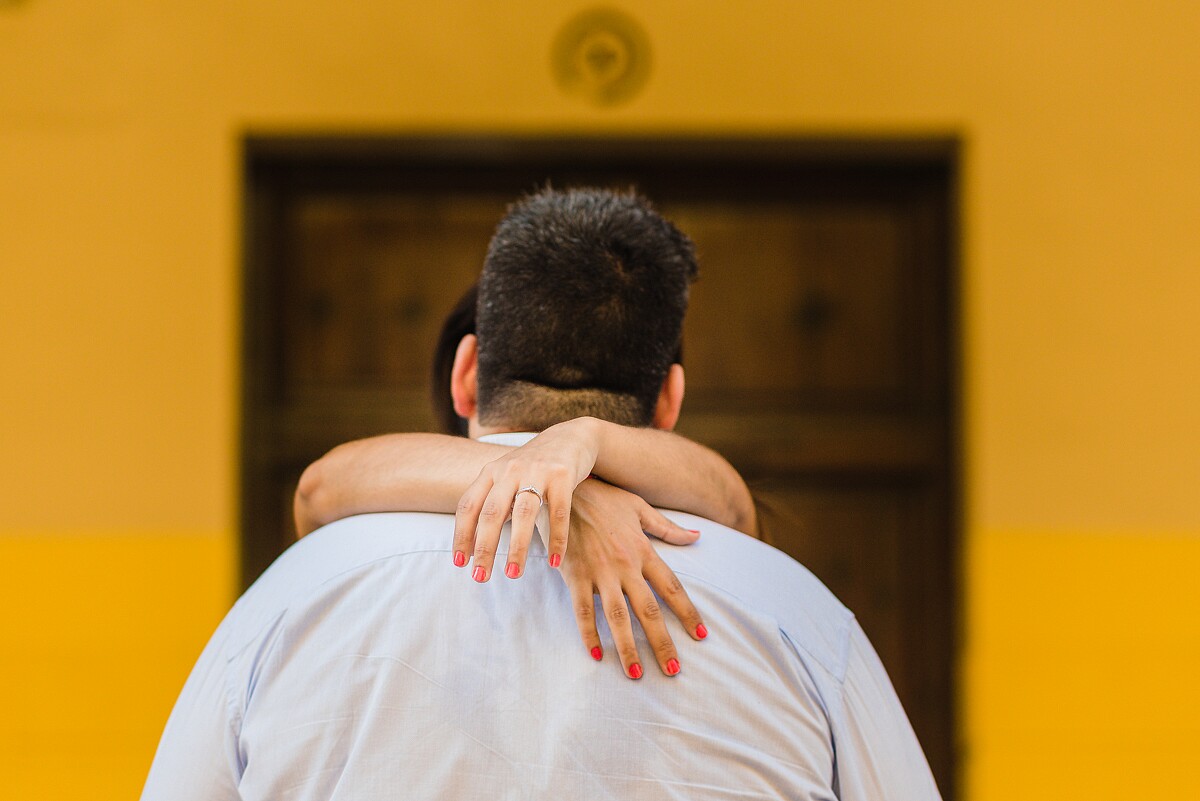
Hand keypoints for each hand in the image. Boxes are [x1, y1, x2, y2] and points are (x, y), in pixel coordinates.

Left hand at [452, 418, 700, 580]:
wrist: (571, 436)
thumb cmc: (534, 466)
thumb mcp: (506, 477)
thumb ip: (491, 503)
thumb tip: (473, 545)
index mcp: (491, 472)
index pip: (468, 506)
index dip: (461, 535)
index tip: (459, 563)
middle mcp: (510, 470)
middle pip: (492, 513)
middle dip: (484, 548)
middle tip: (480, 578)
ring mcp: (537, 471)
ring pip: (523, 514)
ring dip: (517, 548)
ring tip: (512, 574)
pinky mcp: (563, 475)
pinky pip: (559, 513)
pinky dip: (556, 540)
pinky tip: (554, 562)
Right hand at [560, 479, 707, 678]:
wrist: (564, 489)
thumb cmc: (603, 497)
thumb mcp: (639, 508)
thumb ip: (668, 528)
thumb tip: (698, 538)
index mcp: (643, 550)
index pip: (672, 588)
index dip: (688, 613)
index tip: (701, 635)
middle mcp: (625, 566)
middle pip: (649, 611)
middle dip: (662, 643)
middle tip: (674, 671)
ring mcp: (599, 573)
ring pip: (618, 618)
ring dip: (628, 648)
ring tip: (637, 674)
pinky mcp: (575, 575)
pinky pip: (583, 611)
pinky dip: (589, 634)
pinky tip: (597, 656)